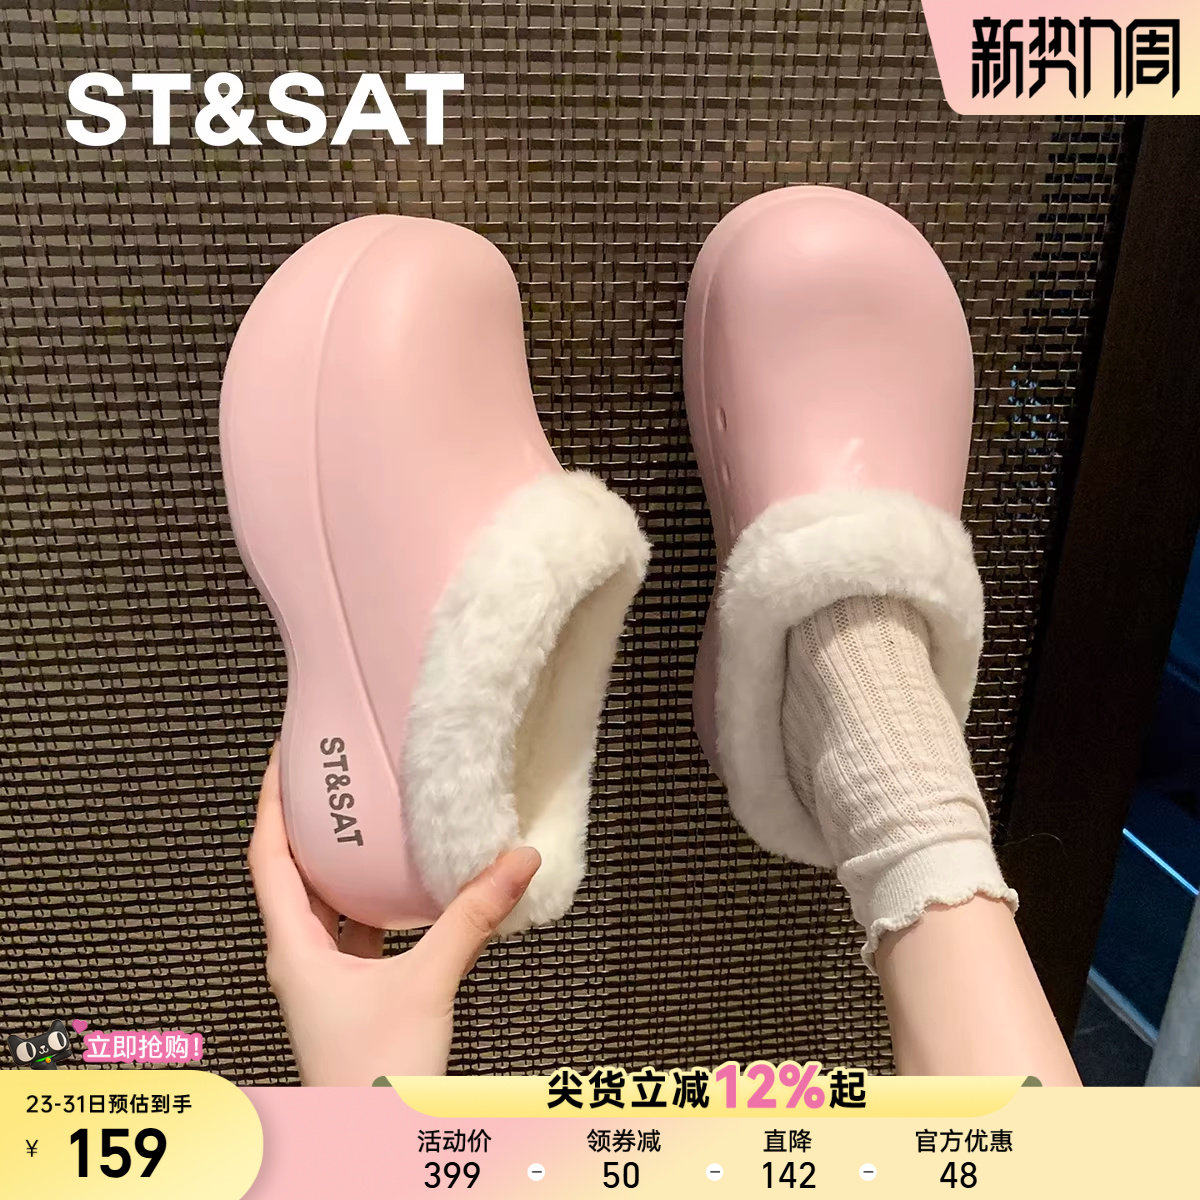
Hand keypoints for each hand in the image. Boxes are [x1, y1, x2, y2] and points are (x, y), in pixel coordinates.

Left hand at [248, 748, 540, 1083]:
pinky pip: (352, 931)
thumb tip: (514, 861)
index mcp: (293, 948)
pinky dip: (370, 901)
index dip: (272, 802)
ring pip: (321, 904)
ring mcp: (321, 979)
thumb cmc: (373, 1077)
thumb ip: (471, 919)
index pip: (266, 857)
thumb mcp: (428, 984)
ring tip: (365, 818)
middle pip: (288, 873)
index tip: (285, 756)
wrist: (370, 1145)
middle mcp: (298, 958)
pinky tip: (403, 889)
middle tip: (330, 775)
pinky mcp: (349, 995)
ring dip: (336, 861)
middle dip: (305, 821)